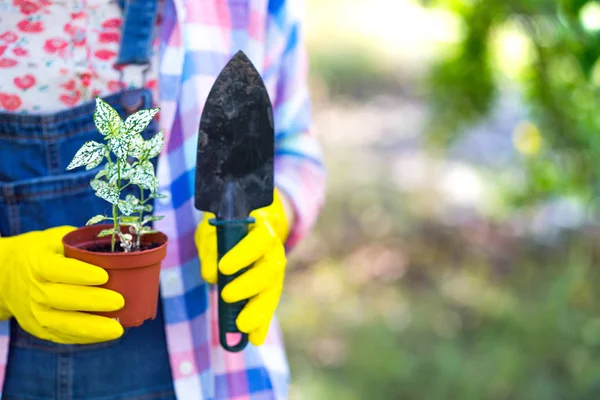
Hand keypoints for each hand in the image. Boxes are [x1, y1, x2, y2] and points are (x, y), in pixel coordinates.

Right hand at [0, 226, 124, 343]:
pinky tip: (105, 334)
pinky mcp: (38, 328)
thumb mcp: (56, 238)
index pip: (58, 269)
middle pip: (62, 298)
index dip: (80, 274)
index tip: (104, 276)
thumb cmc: (42, 252)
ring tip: (117, 329)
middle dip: (92, 301)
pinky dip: (84, 337)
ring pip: (62, 323)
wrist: (5, 274)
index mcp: (38, 262)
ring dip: (91, 328)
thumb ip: (82, 241)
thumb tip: (119, 241)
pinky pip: (62, 335)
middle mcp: (33, 289)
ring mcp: (34, 312)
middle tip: (120, 302)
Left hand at [196, 189, 290, 344]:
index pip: (261, 239)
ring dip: (259, 310)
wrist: (245, 226)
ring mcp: (275, 271)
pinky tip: (255, 339)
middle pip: (271, 269)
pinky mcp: (270, 288)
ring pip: (273, 290)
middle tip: (226, 295)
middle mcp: (274, 250)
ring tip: (242, 326)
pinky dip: (262, 323)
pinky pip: (269, 305)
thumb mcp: (212, 230)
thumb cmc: (226, 227)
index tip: (224, 267)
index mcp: (263, 228)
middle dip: (249, 285)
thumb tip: (212, 275)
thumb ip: (211, 247)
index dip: (244, 254)